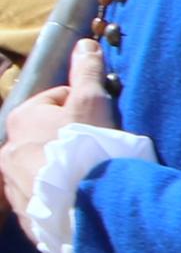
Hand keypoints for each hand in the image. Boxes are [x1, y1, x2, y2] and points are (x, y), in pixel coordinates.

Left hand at [0, 40, 116, 217]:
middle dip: (66, 137)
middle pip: (45, 134)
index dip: (83, 107)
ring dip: (58, 165)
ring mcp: (11, 181)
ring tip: (86, 173)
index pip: (56, 100)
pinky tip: (76, 193)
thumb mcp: (91, 102)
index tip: (99, 121)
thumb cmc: (86, 145)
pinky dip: (56, 190)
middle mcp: (7, 148)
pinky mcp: (21, 208)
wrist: (84, 204)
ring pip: (40, 164)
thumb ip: (86, 72)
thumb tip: (84, 44)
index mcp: (22, 118)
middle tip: (95, 146)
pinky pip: (40, 193)